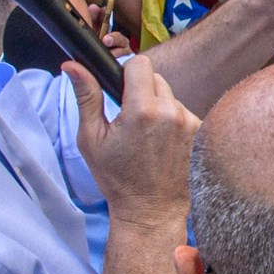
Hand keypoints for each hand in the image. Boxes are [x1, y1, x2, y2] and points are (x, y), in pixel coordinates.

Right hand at [74, 48, 194, 215]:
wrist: (151, 210)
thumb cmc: (118, 179)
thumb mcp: (92, 139)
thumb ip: (86, 96)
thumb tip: (72, 65)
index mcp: (142, 110)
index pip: (139, 63)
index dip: (127, 72)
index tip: (121, 90)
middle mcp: (170, 112)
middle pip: (155, 77)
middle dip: (142, 91)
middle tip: (131, 119)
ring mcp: (190, 122)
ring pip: (170, 96)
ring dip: (158, 107)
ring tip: (147, 136)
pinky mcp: (201, 132)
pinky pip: (183, 112)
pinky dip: (173, 121)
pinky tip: (162, 144)